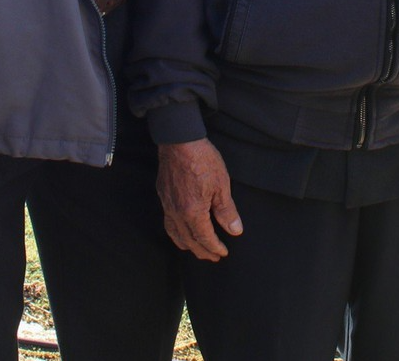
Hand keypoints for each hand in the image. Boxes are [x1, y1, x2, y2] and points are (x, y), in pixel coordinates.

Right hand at [157, 138, 243, 261]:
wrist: (179, 140)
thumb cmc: (202, 160)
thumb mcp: (221, 185)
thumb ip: (227, 211)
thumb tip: (235, 231)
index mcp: (192, 212)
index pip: (204, 238)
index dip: (215, 247)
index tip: (223, 253)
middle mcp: (176, 213)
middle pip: (189, 241)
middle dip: (202, 251)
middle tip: (213, 257)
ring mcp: (167, 205)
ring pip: (175, 234)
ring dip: (187, 245)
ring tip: (197, 249)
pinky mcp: (163, 196)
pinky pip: (168, 222)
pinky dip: (176, 233)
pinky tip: (181, 230)